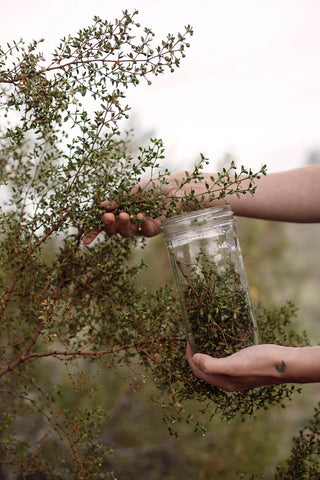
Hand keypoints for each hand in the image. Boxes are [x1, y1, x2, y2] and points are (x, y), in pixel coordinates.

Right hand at [82, 171, 189, 243]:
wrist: (176, 185)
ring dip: (124, 224)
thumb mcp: (131, 191)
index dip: (95, 232)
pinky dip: (141, 223)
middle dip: (109, 225)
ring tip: (123, 214)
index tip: (85, 240)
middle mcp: (131, 221)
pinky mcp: (157, 229)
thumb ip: (117, 200)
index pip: (105, 223)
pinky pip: (145, 231)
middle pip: (115, 231)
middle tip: (107, 216)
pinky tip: (141, 216)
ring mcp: (143, 226)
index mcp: (122, 211)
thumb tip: (101, 206)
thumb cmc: (154, 186)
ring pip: (128, 233)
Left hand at [186, 342, 312, 391]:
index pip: (198, 371)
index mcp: (224, 382)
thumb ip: (213, 365)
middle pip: (204, 371)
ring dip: (206, 355)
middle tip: (193, 339)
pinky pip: (224, 363)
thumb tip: (195, 359)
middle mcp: (228, 382)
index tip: (189, 340)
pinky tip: (221, 344)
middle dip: (195, 357)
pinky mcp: (245, 369)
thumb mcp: (235, 364)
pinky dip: (217, 354)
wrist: (285, 364)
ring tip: (203, 340)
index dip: (190, 357)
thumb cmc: (260, 362)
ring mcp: (237, 376)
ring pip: (214, 367)